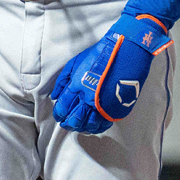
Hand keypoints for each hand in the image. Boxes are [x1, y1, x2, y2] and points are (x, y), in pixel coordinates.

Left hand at [49, 13, 170, 134]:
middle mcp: (89, 98)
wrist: (125, 52)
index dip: (59, 114)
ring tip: (79, 126)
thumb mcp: (75, 63)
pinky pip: (104, 124)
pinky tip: (93, 126)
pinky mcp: (116, 108)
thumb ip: (63, 81)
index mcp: (77, 86)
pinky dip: (97, 127)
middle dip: (68, 123)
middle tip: (66, 123)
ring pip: (89, 124)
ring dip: (82, 127)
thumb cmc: (99, 55)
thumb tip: (55, 96)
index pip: (63, 107)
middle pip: (75, 118)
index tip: (59, 115)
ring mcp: (103, 104)